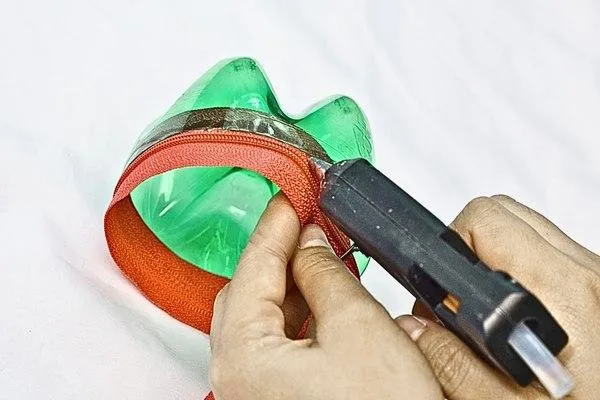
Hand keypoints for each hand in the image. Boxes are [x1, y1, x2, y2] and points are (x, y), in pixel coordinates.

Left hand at [209, 194, 442, 399]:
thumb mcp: (359, 329)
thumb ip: (327, 275)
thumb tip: (312, 242)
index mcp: (245, 356)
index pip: (252, 267)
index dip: (275, 224)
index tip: (291, 193)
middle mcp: (238, 377)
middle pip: (248, 292)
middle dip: (279, 252)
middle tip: (307, 220)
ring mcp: (255, 391)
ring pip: (262, 318)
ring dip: (292, 283)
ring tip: (324, 255)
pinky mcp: (278, 399)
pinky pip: (277, 342)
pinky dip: (299, 314)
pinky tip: (324, 299)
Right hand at [397, 195, 599, 398]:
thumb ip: (455, 367)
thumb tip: (416, 330)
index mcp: (564, 292)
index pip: (484, 221)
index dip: (447, 253)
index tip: (440, 294)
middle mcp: (587, 273)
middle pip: (504, 214)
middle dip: (468, 251)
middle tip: (461, 305)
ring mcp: (598, 276)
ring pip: (529, 230)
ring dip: (497, 260)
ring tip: (491, 315)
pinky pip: (552, 253)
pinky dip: (525, 272)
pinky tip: (520, 318)